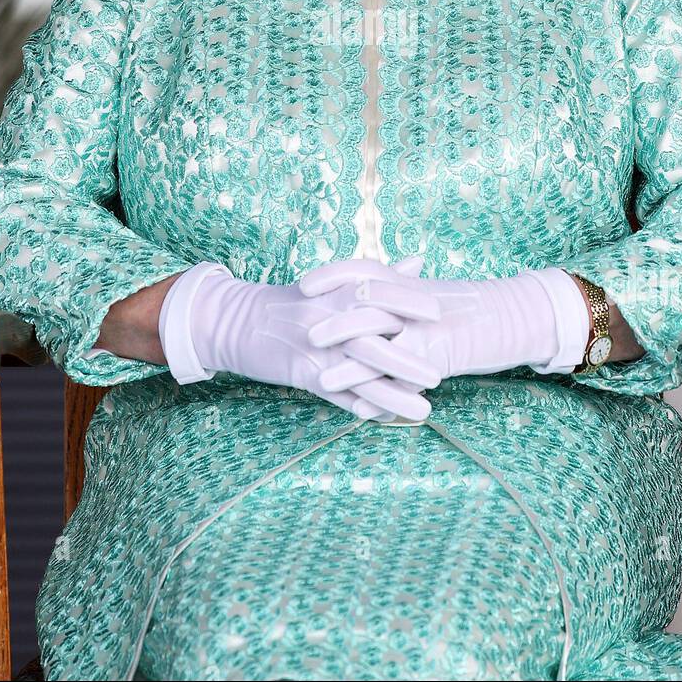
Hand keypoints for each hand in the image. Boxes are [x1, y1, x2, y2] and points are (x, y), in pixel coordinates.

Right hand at [158, 257, 441, 421]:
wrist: (241, 320)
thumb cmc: (294, 301)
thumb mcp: (333, 283)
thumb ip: (378, 275)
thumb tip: (418, 261)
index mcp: (340, 289)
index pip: (381, 291)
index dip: (411, 302)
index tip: (440, 312)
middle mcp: (331, 316)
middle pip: (376, 335)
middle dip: (410, 356)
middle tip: (440, 373)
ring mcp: (318, 346)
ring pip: (363, 372)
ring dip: (395, 394)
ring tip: (425, 410)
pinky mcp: (304, 372)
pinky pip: (341, 394)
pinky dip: (365, 408)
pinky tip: (387, 420)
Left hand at [304, 260, 590, 390]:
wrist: (513, 317)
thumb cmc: (472, 307)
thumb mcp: (432, 294)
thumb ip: (401, 291)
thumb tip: (371, 289)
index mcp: (408, 283)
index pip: (362, 269)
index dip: (331, 274)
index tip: (304, 282)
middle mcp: (412, 302)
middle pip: (363, 304)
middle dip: (331, 320)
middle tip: (302, 331)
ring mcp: (425, 330)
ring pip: (378, 345)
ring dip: (348, 366)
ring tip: (319, 380)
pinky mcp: (437, 357)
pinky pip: (402, 378)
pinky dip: (380, 396)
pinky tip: (359, 412)